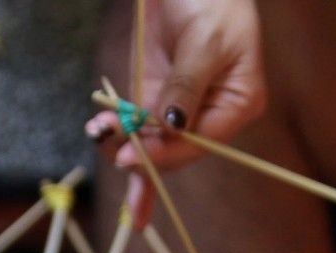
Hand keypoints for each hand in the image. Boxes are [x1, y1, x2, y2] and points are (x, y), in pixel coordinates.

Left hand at [87, 0, 264, 221]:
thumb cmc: (213, 1)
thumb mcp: (205, 41)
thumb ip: (187, 85)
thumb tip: (172, 126)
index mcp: (238, 104)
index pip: (201, 142)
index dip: (167, 152)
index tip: (133, 154)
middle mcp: (211, 115)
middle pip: (174, 151)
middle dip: (140, 150)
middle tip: (109, 142)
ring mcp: (180, 110)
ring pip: (152, 144)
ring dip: (122, 141)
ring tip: (97, 128)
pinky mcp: (155, 100)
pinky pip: (139, 130)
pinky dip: (120, 140)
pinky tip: (102, 148)